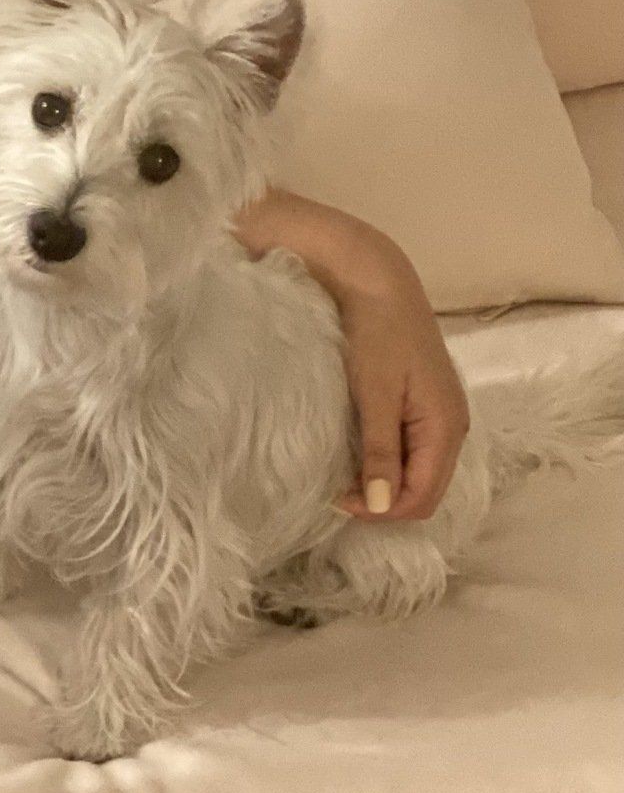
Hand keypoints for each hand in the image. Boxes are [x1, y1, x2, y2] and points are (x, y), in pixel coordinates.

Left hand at [332, 265, 471, 520]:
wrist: (380, 282)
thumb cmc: (375, 335)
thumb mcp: (374, 395)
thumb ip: (381, 451)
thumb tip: (380, 506)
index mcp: (446, 429)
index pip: (423, 498)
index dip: (383, 511)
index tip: (338, 500)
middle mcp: (453, 428)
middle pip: (426, 489)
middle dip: (385, 501)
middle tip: (338, 492)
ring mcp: (442, 415)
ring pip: (420, 470)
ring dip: (386, 482)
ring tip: (345, 475)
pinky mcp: (426, 402)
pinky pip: (414, 448)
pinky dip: (390, 460)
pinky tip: (361, 451)